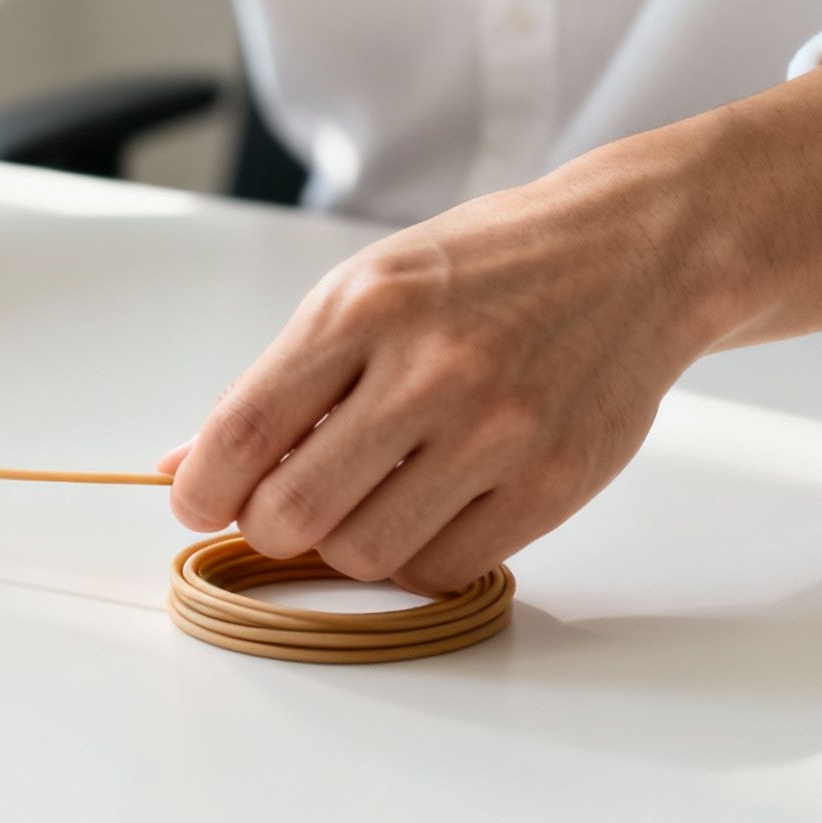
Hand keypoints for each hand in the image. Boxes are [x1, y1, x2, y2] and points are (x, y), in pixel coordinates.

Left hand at [158, 151, 730, 593]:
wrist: (637, 253)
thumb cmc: (481, 273)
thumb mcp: (363, 292)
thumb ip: (274, 383)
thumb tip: (183, 465)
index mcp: (364, 309)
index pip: (245, 431)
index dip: (202, 489)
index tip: (196, 501)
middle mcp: (431, 369)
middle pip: (293, 512)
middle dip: (266, 525)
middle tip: (281, 505)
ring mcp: (499, 430)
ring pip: (363, 554)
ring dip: (341, 545)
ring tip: (363, 498)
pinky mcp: (555, 483)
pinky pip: (442, 569)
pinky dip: (413, 557)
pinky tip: (423, 510)